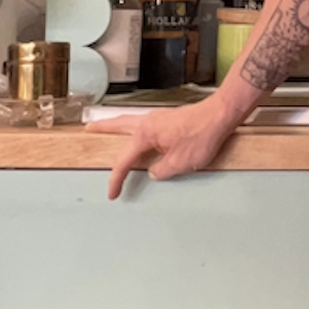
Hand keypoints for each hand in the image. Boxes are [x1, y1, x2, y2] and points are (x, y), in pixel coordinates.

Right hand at [87, 96, 244, 199]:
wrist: (221, 114)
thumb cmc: (202, 135)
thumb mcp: (180, 163)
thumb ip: (161, 171)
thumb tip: (153, 172)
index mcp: (146, 133)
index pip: (124, 160)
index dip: (116, 179)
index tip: (112, 193)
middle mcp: (148, 122)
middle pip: (118, 126)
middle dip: (102, 128)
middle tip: (88, 129)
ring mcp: (158, 117)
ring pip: (129, 121)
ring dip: (116, 124)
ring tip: (105, 127)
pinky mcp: (168, 118)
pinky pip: (143, 122)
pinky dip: (133, 125)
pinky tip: (137, 131)